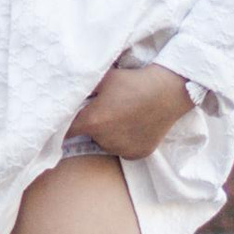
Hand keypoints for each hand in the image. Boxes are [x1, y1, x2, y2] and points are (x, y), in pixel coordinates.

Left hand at [67, 60, 191, 158]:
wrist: (167, 92)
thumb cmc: (133, 82)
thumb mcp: (104, 79)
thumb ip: (83, 88)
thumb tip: (67, 91)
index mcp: (92, 122)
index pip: (68, 130)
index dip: (66, 124)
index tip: (69, 119)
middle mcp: (105, 140)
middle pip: (89, 136)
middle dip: (92, 126)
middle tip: (105, 110)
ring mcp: (122, 149)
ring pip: (106, 144)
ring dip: (108, 134)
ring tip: (122, 116)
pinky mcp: (137, 155)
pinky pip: (123, 149)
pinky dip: (124, 141)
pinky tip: (133, 125)